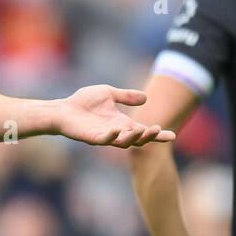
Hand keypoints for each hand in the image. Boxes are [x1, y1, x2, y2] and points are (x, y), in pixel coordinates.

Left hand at [58, 86, 176, 147]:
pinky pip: (103, 140)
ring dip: (133, 137)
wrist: (63, 109)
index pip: (143, 130)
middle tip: (157, 130)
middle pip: (136, 139)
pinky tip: (116, 130)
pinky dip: (111, 136)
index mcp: (122, 123)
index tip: (172, 136)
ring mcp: (103, 136)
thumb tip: (146, 98)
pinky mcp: (91, 137)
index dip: (157, 135)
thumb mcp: (109, 93)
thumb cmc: (83, 102)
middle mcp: (115, 132)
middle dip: (148, 137)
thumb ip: (126, 96)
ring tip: (142, 130)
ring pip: (122, 142)